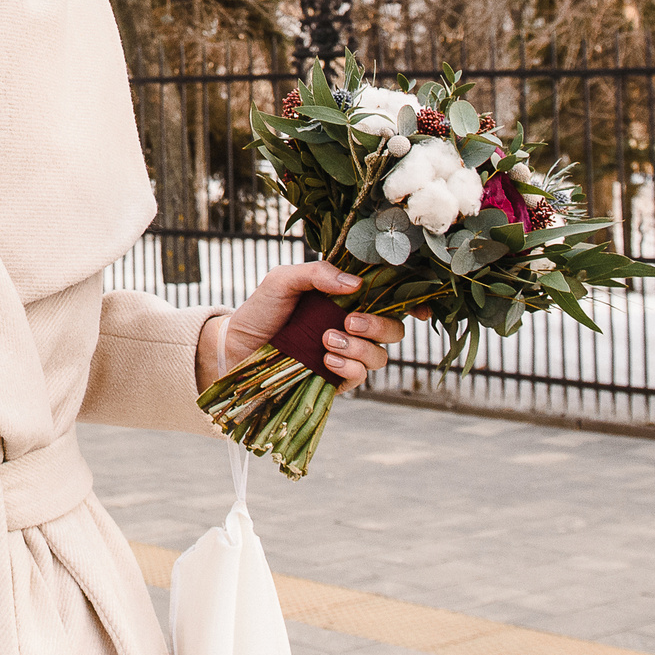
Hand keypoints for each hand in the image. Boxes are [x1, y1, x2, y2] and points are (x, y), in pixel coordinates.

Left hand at [196, 262, 405, 393]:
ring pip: (380, 356)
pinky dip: (350, 368)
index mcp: (346, 299)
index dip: (413, 303)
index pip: (389, 300)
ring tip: (328, 340)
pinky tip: (327, 360)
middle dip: (381, 325)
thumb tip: (355, 284)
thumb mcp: (283, 281)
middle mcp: (352, 327)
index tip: (420, 307)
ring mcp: (345, 356)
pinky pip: (360, 377)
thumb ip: (316, 273)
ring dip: (361, 348)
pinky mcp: (335, 381)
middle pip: (394, 329)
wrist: (235, 347)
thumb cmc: (261, 309)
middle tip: (349, 321)